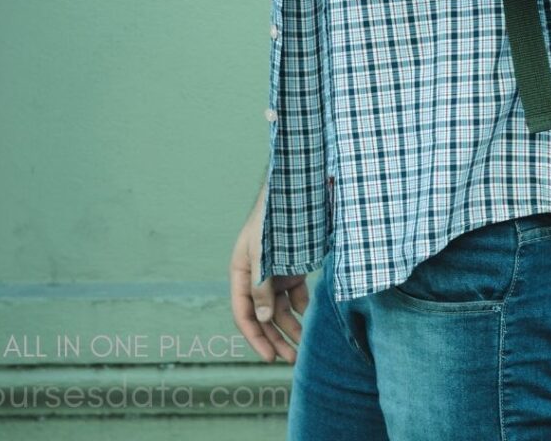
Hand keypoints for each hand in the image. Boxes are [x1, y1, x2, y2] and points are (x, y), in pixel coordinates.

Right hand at [229, 191, 309, 363]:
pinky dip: (301, 307)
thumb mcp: (262, 252)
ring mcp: (275, 272)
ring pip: (280, 308)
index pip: (243, 313)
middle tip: (290, 358)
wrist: (294, 192)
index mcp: (241, 272)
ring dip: (290, 326)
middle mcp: (257, 276)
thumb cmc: (272, 218)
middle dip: (275, 338)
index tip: (268, 357)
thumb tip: (264, 318)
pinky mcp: (292, 268)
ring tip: (302, 345)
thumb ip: (261, 285)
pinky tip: (308, 317)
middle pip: (263, 316)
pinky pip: (295, 295)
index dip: (255, 337)